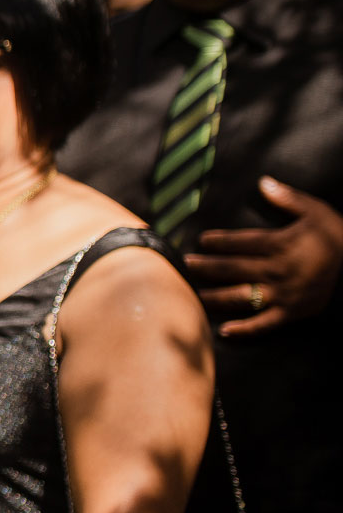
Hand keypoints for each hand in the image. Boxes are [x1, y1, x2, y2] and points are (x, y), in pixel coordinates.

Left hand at [186, 176, 342, 338]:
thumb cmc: (335, 235)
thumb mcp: (315, 211)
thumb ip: (288, 198)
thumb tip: (263, 182)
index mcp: (282, 245)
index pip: (243, 243)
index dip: (220, 242)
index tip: (201, 240)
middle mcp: (279, 270)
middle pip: (235, 269)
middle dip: (207, 267)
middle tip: (184, 266)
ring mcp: (285, 294)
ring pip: (243, 297)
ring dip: (215, 297)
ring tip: (193, 296)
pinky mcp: (293, 312)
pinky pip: (265, 323)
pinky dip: (245, 329)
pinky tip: (224, 330)